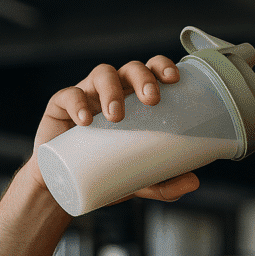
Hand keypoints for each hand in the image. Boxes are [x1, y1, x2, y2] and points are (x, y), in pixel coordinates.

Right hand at [29, 56, 199, 202]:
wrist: (65, 188)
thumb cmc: (107, 173)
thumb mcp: (140, 181)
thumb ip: (165, 183)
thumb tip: (194, 182)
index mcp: (136, 99)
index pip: (151, 71)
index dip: (162, 67)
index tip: (174, 80)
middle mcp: (114, 91)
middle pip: (130, 68)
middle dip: (143, 78)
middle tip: (152, 100)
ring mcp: (87, 96)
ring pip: (101, 74)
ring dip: (112, 90)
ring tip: (116, 116)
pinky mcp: (59, 107)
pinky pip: (67, 95)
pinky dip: (76, 103)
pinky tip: (84, 120)